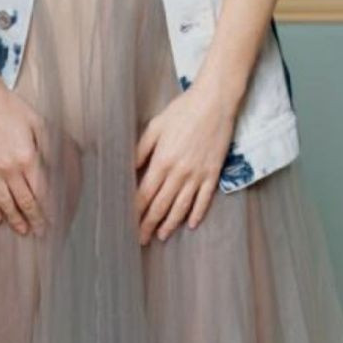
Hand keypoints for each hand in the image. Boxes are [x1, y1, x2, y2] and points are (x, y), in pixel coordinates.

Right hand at [0, 77, 50, 234]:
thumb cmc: (11, 107)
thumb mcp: (38, 123)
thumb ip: (49, 147)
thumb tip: (58, 166)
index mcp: (28, 158)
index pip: (41, 192)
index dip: (47, 209)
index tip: (51, 221)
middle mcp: (10, 168)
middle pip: (24, 201)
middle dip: (33, 219)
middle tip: (39, 232)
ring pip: (4, 202)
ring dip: (14, 219)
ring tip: (21, 231)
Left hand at [133, 79, 237, 244]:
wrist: (214, 102)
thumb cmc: (183, 111)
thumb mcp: (155, 126)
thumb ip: (141, 150)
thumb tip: (130, 169)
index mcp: (162, 161)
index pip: (145, 193)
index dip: (136, 211)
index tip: (128, 224)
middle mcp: (179, 172)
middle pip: (161, 205)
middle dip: (149, 224)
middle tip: (141, 239)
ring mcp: (198, 175)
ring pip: (182, 206)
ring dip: (171, 223)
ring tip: (162, 236)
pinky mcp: (213, 173)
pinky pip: (204, 199)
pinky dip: (197, 213)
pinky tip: (191, 224)